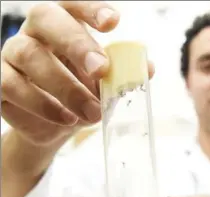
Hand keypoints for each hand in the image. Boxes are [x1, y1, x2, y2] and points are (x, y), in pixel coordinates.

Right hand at [1, 1, 153, 145]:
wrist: (56, 123)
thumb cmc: (81, 94)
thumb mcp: (103, 84)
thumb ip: (121, 74)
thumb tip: (147, 68)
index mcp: (64, 24)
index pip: (73, 5)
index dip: (91, 9)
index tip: (114, 22)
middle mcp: (35, 32)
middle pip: (47, 18)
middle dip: (77, 43)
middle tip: (101, 69)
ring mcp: (13, 54)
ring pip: (30, 56)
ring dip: (66, 87)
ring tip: (92, 112)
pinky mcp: (0, 81)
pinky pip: (11, 86)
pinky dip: (42, 105)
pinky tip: (66, 119)